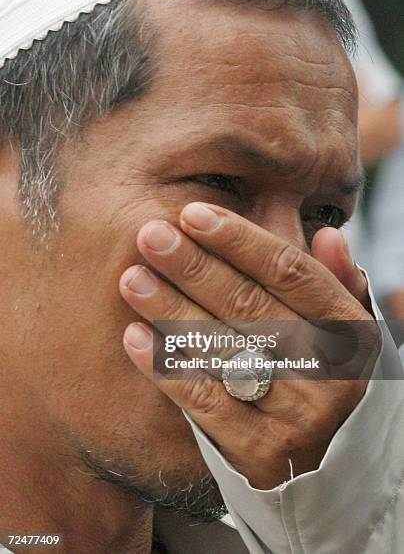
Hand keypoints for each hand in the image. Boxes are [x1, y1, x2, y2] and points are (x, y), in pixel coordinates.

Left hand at [119, 203, 378, 488]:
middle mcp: (332, 375)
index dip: (240, 240)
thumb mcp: (345, 333)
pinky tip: (134, 336)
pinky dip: (167, 367)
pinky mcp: (260, 454)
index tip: (193, 214)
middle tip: (150, 235)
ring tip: (133, 278)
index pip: (291, 274)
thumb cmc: (325, 379)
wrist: (330, 466)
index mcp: (352, 333)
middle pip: (251, 306)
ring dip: (171, 309)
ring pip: (222, 350)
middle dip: (194, 266)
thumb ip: (335, 284)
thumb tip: (327, 235)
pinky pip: (204, 402)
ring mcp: (298, 418)